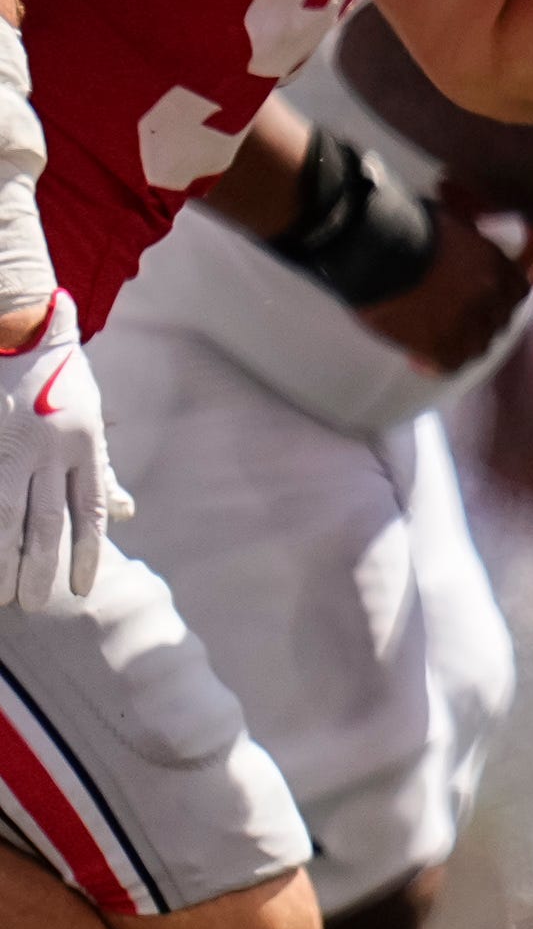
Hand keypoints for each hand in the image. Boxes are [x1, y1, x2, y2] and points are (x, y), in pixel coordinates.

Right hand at [0, 290, 123, 608]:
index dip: (86, 552)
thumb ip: (100, 469)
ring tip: (0, 595)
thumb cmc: (56, 377)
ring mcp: (9, 444)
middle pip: (44, 522)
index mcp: (83, 443)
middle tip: (33, 604)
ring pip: (4, 515)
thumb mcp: (88, 418)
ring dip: (1, 559)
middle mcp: (47, 447)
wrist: (18, 324)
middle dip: (38, 568)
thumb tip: (124, 514)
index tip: (80, 586)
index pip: (89, 511)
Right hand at [353, 206, 532, 373]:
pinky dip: (435, 364)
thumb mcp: (449, 224)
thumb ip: (467, 241)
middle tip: (453, 323)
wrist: (371, 247)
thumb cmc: (402, 226)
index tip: (482, 304)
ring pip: (478, 347)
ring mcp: (469, 321)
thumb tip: (464, 244)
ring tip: (435, 343)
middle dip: (478, 324)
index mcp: (494, 263)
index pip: (516, 292)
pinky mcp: (440, 343)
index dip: (498, 301)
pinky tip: (419, 360)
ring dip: (459, 346)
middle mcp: (490, 294)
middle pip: (498, 321)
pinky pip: (450, 365)